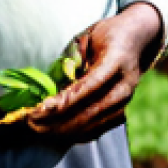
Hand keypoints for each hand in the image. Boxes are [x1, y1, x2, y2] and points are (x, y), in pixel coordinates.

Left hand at [28, 2, 162, 142]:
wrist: (136, 39)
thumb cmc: (108, 34)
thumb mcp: (88, 36)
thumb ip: (73, 58)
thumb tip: (55, 82)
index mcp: (117, 61)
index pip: (91, 85)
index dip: (67, 99)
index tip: (44, 107)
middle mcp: (124, 85)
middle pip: (90, 111)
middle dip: (57, 119)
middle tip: (31, 120)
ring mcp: (124, 102)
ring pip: (92, 125)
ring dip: (62, 130)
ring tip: (37, 127)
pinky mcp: (120, 112)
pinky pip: (96, 130)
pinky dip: (74, 133)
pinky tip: (54, 131)